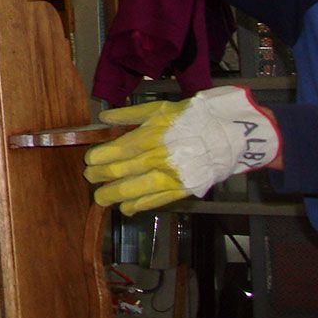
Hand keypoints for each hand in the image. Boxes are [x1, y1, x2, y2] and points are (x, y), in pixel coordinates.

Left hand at [83, 86, 280, 214]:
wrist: (229, 134)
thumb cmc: (191, 118)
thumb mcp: (158, 108)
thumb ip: (129, 114)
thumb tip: (103, 117)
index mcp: (151, 135)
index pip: (118, 150)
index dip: (100, 157)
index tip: (89, 161)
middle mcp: (159, 157)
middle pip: (122, 170)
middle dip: (101, 176)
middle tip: (89, 179)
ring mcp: (171, 176)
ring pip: (136, 189)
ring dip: (115, 195)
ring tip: (100, 198)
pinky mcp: (183, 189)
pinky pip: (157, 201)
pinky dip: (139, 206)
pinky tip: (126, 208)